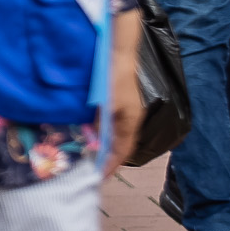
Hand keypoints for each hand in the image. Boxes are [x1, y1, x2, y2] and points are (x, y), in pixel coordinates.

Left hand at [103, 46, 144, 179]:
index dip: (112, 165)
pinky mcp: (126, 104)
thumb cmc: (112, 77)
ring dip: (111, 148)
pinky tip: (99, 136)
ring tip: (98, 158)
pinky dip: (110, 136)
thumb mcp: (105, 103)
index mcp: (130, 121)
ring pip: (122, 137)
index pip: (122, 151)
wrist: (120, 54)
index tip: (100, 177)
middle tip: (98, 170)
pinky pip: (119, 127)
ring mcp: (131, 111)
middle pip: (124, 146)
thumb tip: (97, 140)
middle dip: (112, 160)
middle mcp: (133, 119)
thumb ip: (102, 122)